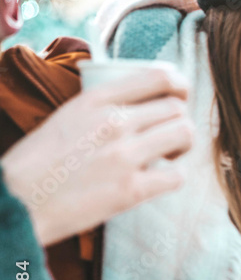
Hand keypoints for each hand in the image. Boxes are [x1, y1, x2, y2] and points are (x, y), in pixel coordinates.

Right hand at [1, 69, 192, 245]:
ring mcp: (123, 155)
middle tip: (165, 137)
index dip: (179, 85)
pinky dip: (173, 177)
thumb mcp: (66, 116)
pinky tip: (157, 180)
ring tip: (166, 155)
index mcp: (94, 100)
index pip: (158, 76)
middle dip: (178, 121)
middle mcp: (113, 122)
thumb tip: (138, 101)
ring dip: (182, 145)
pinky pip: (177, 176)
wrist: (15, 203)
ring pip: (184, 134)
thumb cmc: (37, 164)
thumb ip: (102, 106)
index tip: (179, 96)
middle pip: (177, 108)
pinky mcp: (130, 190)